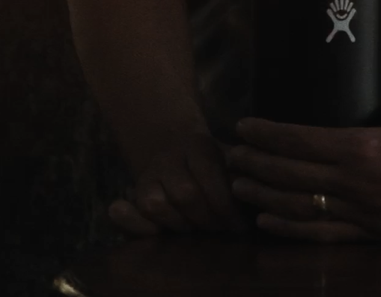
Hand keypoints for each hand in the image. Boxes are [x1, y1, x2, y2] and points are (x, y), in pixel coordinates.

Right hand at [108, 133, 245, 235]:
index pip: (209, 174)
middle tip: (222, 230)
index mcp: (198, 146)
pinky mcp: (132, 195)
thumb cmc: (216, 164)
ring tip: (197, 230)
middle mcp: (168, 158)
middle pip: (184, 193)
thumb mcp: (233, 160)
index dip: (225, 203)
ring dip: (179, 224)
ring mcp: (147, 176)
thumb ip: (244, 172)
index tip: (240, 224)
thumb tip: (256, 185)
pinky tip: (156, 234)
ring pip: (154, 205)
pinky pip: (123, 213)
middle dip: (207, 218)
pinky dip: (134, 225)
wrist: (178, 149)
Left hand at [227, 97, 380, 240]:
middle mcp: (361, 183)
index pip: (304, 140)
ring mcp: (366, 213)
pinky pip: (324, 233)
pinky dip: (290, 227)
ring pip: (301, 205)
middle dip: (256, 162)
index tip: (244, 125)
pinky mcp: (375, 234)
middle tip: (230, 152)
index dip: (269, 134)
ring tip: (238, 183)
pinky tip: (267, 220)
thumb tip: (361, 106)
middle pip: (293, 174)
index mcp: (370, 148)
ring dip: (264, 194)